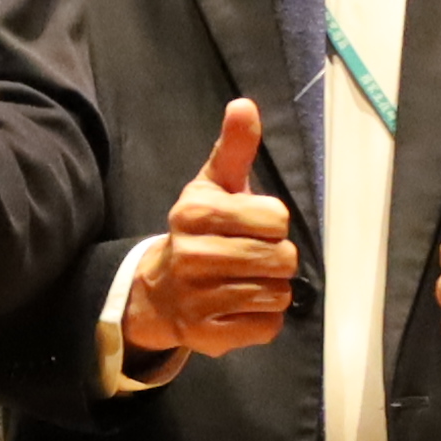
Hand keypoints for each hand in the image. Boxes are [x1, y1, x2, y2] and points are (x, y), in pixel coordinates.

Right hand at [126, 98, 299, 360]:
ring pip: (277, 294)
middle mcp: (192, 255)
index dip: (272, 223)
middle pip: (282, 258)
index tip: (251, 226)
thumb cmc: (199, 232)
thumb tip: (244, 105)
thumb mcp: (213, 186)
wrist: (158, 292)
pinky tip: (240, 307)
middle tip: (252, 258)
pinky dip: (263, 320)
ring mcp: (197, 298)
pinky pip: (267, 327)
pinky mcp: (207, 336)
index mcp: (196, 213)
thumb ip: (234, 148)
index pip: (277, 217)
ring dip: (271, 290)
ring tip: (246, 282)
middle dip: (276, 258)